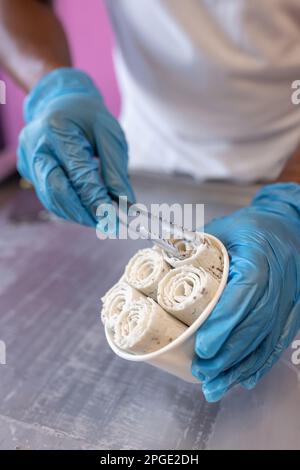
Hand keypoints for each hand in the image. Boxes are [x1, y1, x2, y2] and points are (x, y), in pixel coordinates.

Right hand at [17, 68, 134, 226]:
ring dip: (76, 215)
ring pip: (50, 198)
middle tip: (107, 226)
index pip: (78, 173)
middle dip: (83, 213)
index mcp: (57, 130)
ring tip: (100, 222)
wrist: (60, 102)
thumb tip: (126, 202)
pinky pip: (48, 196)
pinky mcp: (28, 170)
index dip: (97, 199)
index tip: (115, 218)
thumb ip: (116, 169)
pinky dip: (68, 208)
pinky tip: (86, 212)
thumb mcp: (109, 134)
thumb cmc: (88, 116)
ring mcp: (29, 159)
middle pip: (57, 190)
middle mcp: (36, 146)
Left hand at [192, 183, 299, 401]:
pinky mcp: (292, 309)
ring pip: (267, 337)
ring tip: (215, 386)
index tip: (204, 346)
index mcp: (259, 255)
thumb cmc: (249, 227)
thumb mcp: (221, 228)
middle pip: (257, 322)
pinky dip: (260, 363)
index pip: (246, 292)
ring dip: (241, 365)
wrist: (284, 227)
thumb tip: (157, 264)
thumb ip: (193, 247)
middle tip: (202, 370)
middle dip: (229, 352)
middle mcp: (279, 279)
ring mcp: (289, 297)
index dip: (226, 322)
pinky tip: (244, 379)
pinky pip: (278, 339)